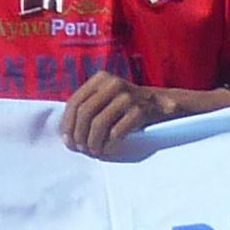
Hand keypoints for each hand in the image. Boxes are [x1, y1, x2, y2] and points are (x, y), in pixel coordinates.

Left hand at [62, 73, 208, 160]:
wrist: (163, 106)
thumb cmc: (127, 108)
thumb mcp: (107, 100)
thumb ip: (87, 110)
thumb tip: (66, 136)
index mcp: (101, 78)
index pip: (75, 102)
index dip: (68, 124)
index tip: (68, 142)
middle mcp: (113, 83)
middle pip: (85, 113)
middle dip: (79, 136)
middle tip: (82, 150)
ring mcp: (128, 95)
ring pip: (99, 123)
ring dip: (93, 142)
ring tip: (95, 151)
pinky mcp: (141, 110)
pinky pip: (117, 132)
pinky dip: (110, 145)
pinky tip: (110, 149)